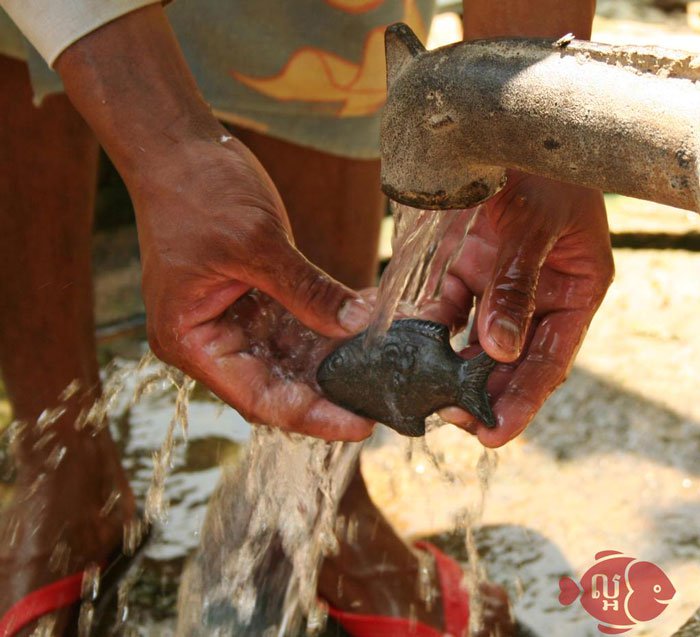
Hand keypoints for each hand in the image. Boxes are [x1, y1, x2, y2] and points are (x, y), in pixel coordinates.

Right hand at [130, 137, 373, 440]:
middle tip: (382, 402)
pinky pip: (294, 326)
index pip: (259, 397)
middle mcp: (210, 340)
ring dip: (333, 363)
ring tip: (382, 372)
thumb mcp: (256, 242)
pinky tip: (366, 332)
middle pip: (275, 385)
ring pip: (289, 359)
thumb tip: (357, 325)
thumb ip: (307, 290)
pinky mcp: (251, 299)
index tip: (360, 426)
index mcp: (191, 341)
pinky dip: (327, 330)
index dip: (311, 415)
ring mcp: (231, 320)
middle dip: (327, 394)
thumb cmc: (197, 190)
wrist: (178, 147)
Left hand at [423, 171, 613, 446]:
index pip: (550, 358)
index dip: (525, 398)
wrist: (492, 119)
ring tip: (424, 397)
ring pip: (469, 341)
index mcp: (571, 288)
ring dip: (448, 370)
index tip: (496, 433)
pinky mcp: (456, 270)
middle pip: (507, 359)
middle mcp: (531, 294)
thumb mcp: (534, 221)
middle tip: (451, 420)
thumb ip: (515, 285)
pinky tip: (402, 354)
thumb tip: (501, 349)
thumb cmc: (534, 162)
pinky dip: (422, 333)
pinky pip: (437, 310)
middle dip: (481, 392)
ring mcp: (491, 284)